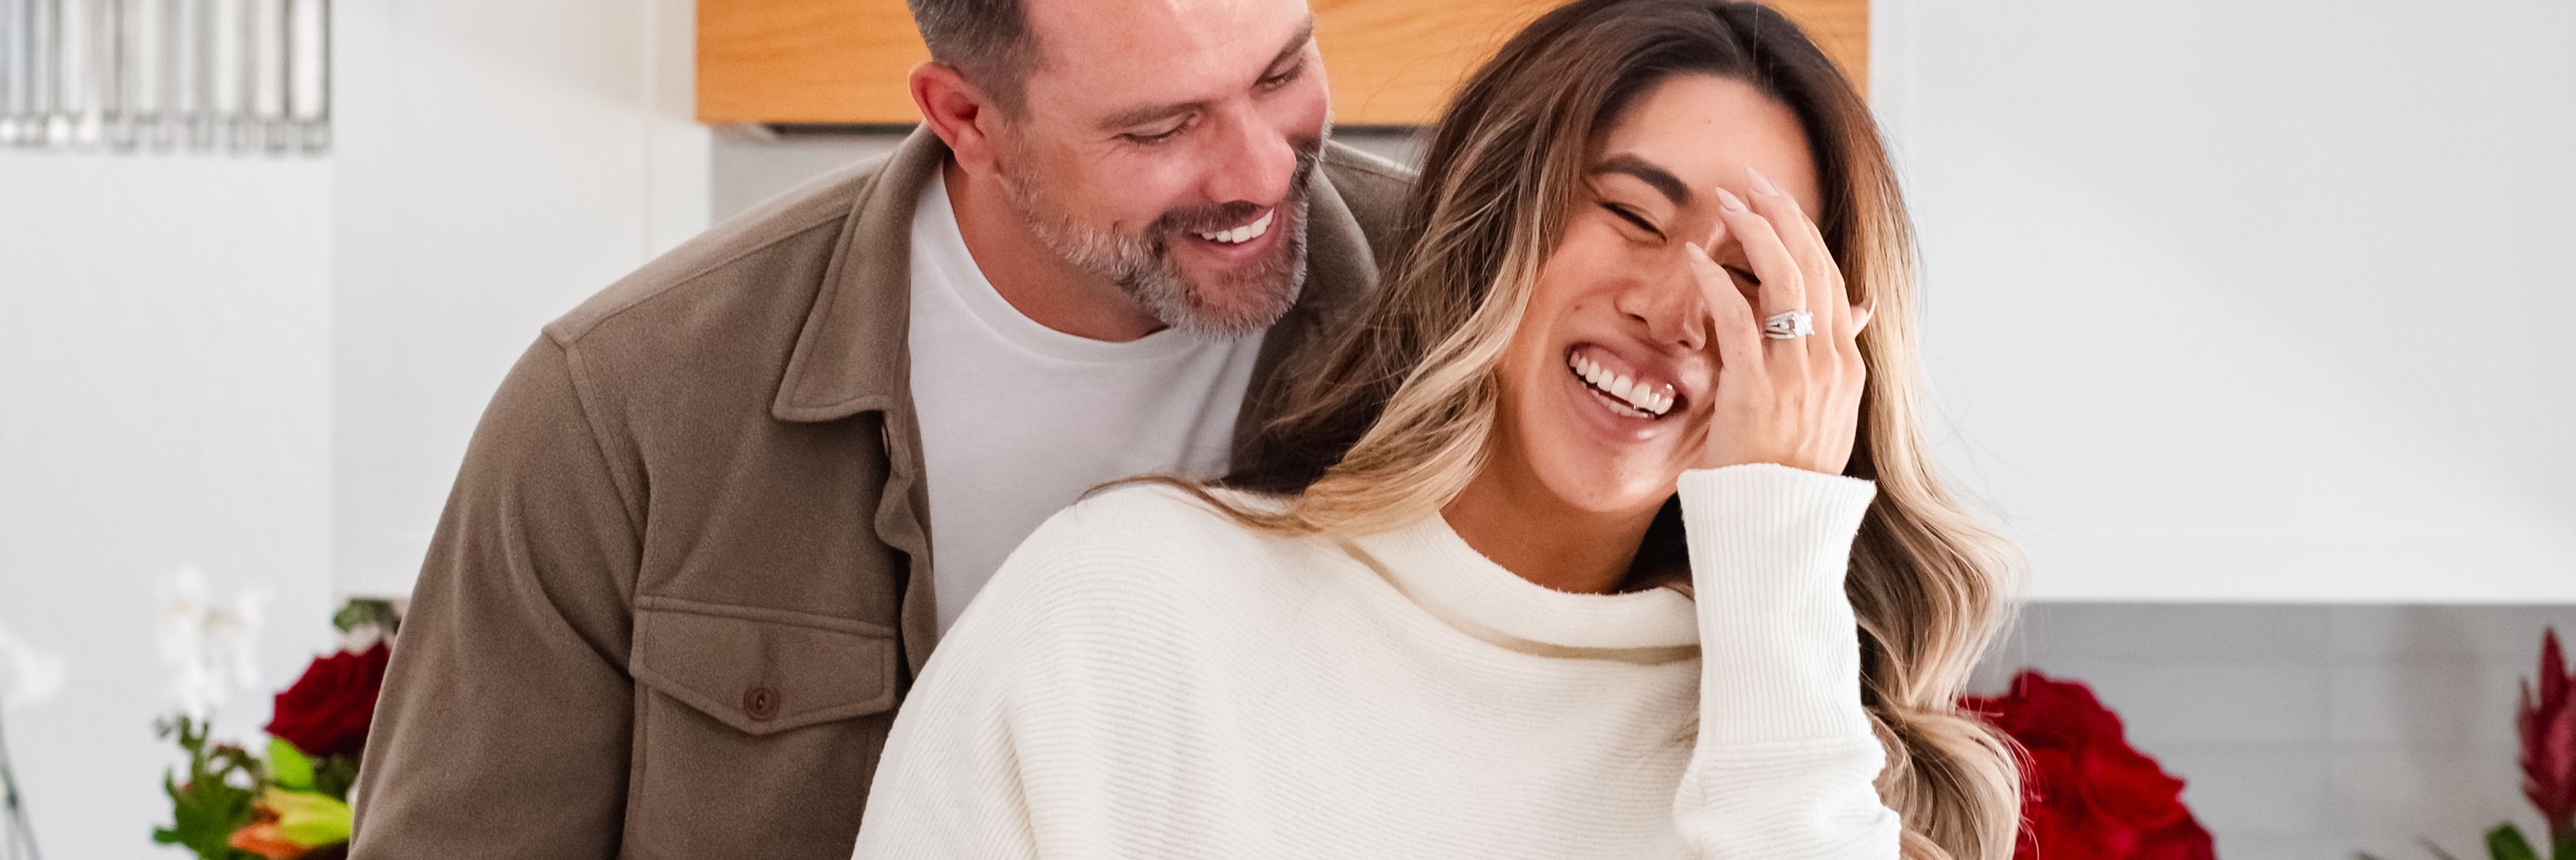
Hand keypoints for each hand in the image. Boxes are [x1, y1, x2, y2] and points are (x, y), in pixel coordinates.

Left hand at [1681, 167, 1873, 474]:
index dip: (1805, 235)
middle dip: (1783, 216)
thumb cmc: (1789, 473)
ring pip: (1785, 281)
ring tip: (1727, 203)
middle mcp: (1830, 362)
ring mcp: (1797, 374)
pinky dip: (1716, 281)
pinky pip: (1739, 319)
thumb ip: (1842, 355)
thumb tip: (1863, 310)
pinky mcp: (1757, 388)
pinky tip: (1695, 258)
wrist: (1777, 525)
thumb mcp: (1830, 411)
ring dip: (1754, 233)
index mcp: (1846, 364)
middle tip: (1751, 181)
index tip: (1778, 203)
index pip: (1832, 279)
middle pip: (1813, 267)